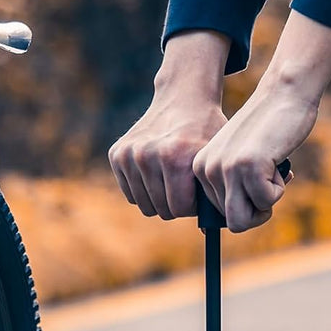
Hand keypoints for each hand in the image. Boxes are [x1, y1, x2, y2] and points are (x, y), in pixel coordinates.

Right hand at [108, 32, 228, 219]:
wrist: (183, 99)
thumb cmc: (204, 134)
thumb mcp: (213, 161)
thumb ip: (213, 195)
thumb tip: (208, 231)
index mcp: (174, 157)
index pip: (178, 209)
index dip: (191, 205)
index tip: (196, 190)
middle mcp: (147, 154)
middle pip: (161, 210)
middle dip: (175, 202)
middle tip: (184, 183)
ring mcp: (129, 153)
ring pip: (144, 205)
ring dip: (159, 197)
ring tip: (171, 176)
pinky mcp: (116, 154)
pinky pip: (131, 194)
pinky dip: (144, 188)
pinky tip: (155, 169)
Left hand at [192, 81, 311, 232]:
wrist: (284, 94)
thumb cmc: (268, 130)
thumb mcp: (239, 161)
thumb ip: (229, 189)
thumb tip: (224, 229)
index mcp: (201, 169)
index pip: (220, 216)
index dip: (246, 204)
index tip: (254, 178)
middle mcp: (207, 169)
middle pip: (234, 223)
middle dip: (258, 206)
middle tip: (266, 175)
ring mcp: (225, 168)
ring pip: (245, 219)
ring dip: (267, 200)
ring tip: (269, 168)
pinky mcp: (247, 166)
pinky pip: (266, 203)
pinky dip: (279, 187)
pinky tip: (275, 158)